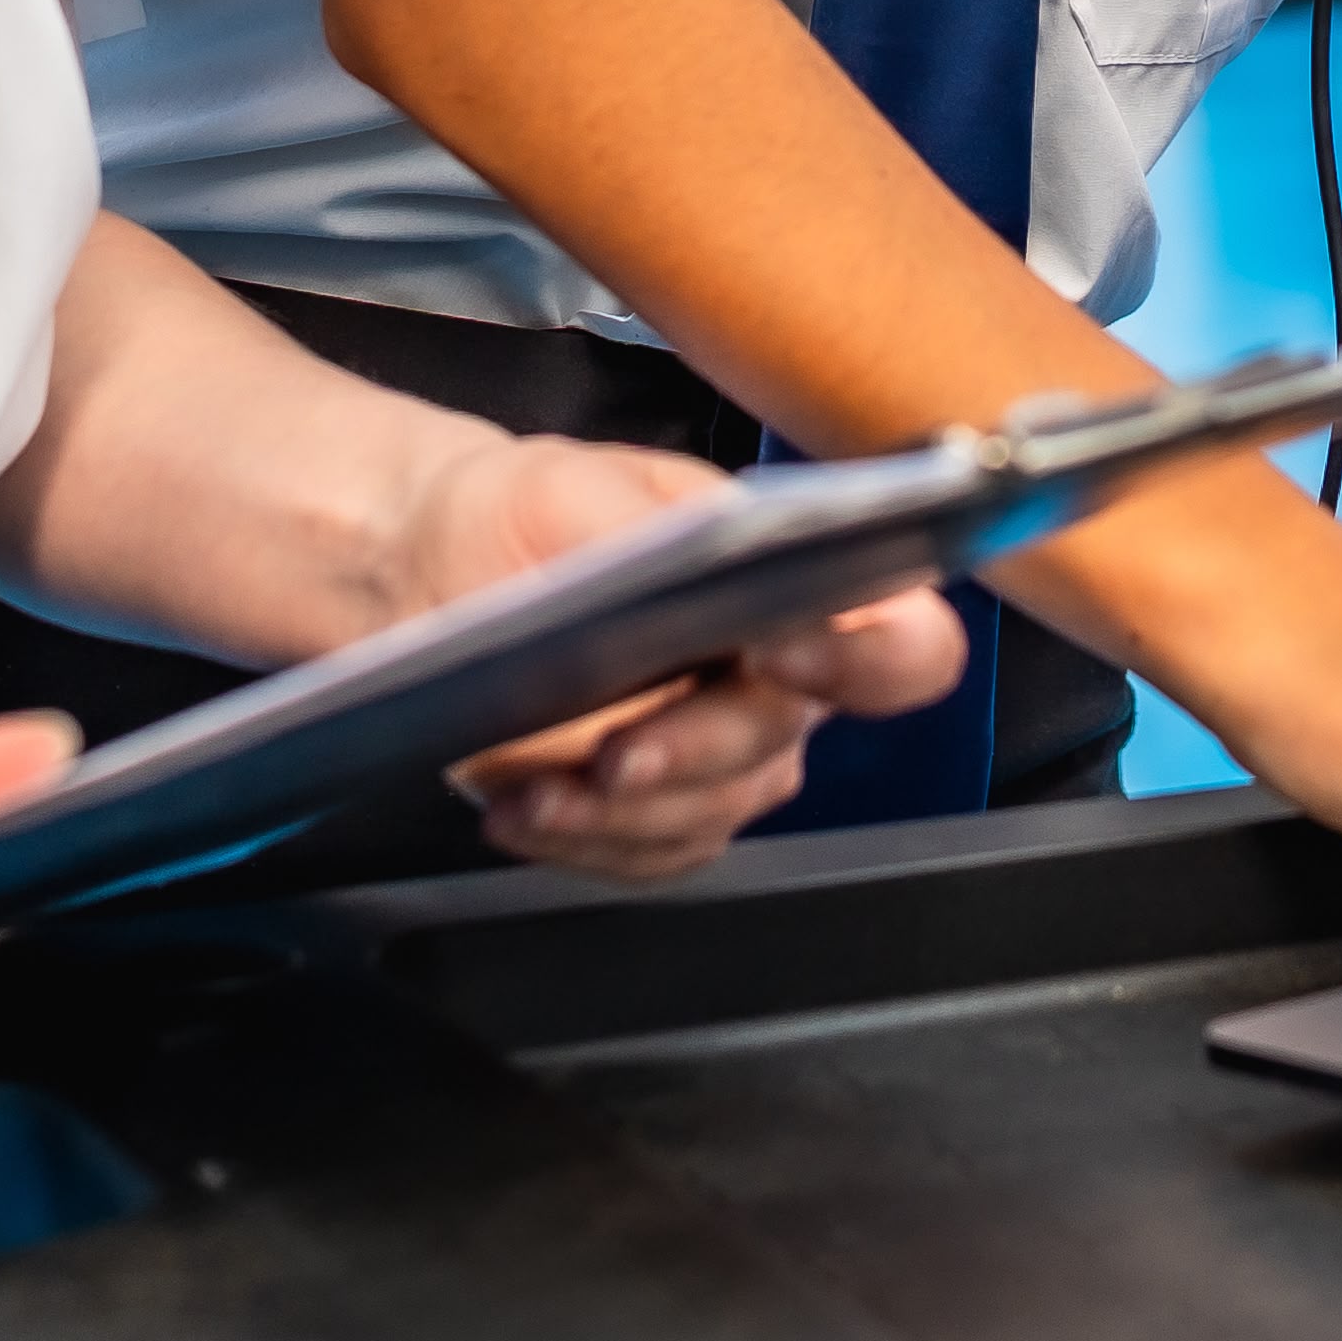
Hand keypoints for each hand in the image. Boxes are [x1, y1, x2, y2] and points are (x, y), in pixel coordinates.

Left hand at [414, 434, 968, 878]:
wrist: (438, 571)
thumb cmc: (527, 513)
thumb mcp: (575, 487)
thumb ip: (655, 523)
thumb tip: (719, 555)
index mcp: (797, 585)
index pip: (902, 645)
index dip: (866, 659)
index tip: (778, 649)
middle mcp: (776, 684)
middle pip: (778, 745)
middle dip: (692, 752)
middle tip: (614, 752)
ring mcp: (716, 760)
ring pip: (706, 814)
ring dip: (617, 812)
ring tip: (534, 790)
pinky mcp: (653, 816)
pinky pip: (643, 853)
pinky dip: (577, 839)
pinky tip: (517, 809)